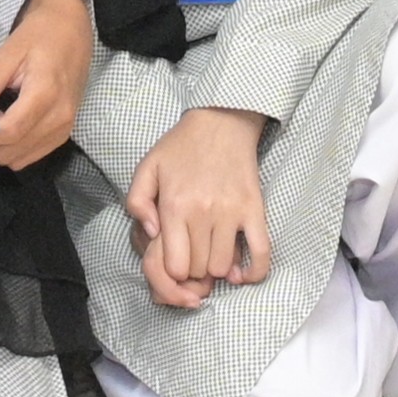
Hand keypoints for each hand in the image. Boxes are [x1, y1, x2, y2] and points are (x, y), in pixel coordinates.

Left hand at [0, 0, 92, 169]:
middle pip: (13, 151)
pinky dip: (15, 148)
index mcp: (45, 93)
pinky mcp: (66, 131)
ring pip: (21, 159)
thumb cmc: (40, 34)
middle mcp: (60, 116)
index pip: (8, 132)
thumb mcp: (7, 54)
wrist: (71, 26)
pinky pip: (34, 154)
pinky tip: (9, 125)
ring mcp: (65, 126)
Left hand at [128, 103, 274, 309]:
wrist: (221, 121)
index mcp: (174, 205)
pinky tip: (242, 275)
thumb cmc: (181, 146)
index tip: (174, 263)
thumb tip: (151, 233)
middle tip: (191, 257)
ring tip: (210, 254)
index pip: (175, 266)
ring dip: (216, 268)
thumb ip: (136, 202)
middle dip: (192, 272)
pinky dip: (254, 271)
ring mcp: (231, 212)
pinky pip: (261, 252)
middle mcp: (203, 212)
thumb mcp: (146, 167)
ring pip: (224, 266)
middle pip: (198, 269)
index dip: (172, 273)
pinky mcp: (254, 209)